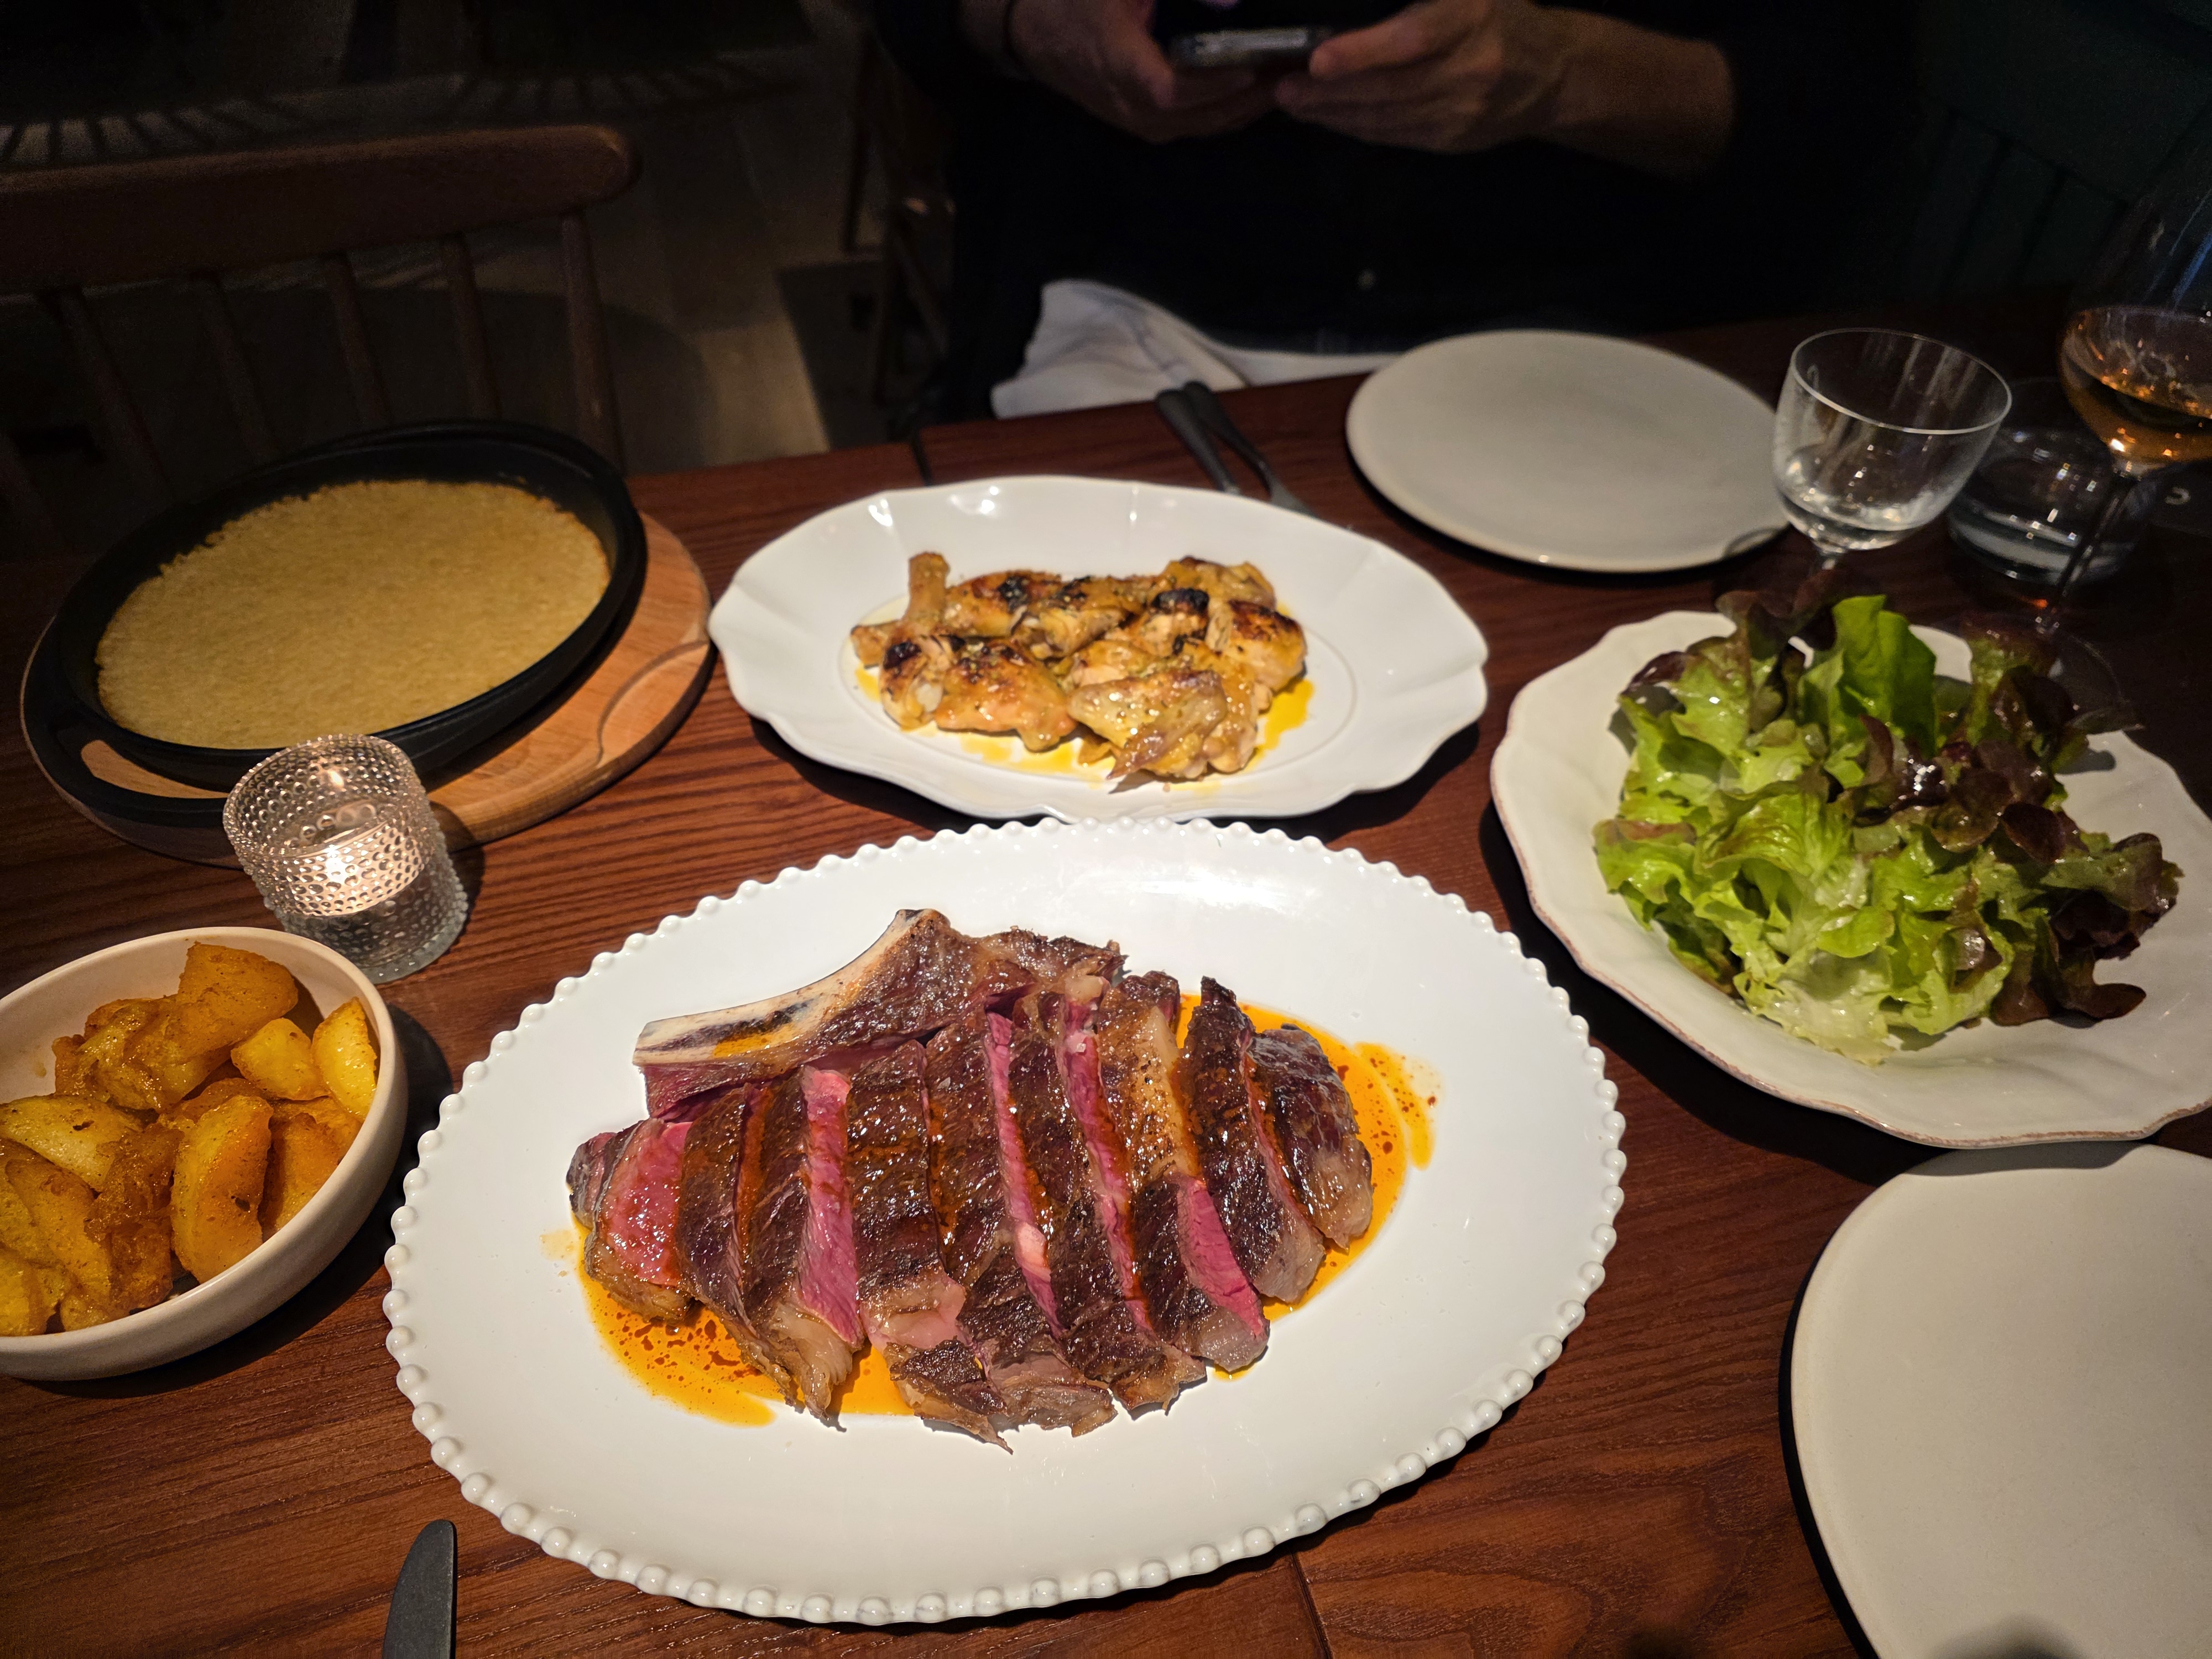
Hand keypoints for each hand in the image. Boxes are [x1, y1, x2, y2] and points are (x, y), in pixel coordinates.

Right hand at [988, 0, 1279, 142]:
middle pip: (1194, 117)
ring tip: (1283, 84)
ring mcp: (1131, 118)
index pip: (1169, 90)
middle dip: (1247, 99)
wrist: (1031, 27)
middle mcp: (1125, 102)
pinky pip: (1189, 127)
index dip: (1212, 84)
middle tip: (1292, 73)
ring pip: (1196, 127)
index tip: (1254, 66)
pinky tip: (1252, 96)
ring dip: (1242, 110)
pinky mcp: (1138, 121)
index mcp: (1115, 61)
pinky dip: (1224, 114)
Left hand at [1274, 0, 1577, 153]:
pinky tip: (1327, 115)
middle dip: (1329, 90)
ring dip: (1332, 113)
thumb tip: (1357, 8)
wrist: (1553, 74)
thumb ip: (1423, 1)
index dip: (1362, 52)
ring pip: (1384, 117)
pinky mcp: (1451, 140)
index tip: (1319, 58)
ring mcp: (1461, 111)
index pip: (1411, 40)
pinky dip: (1355, 126)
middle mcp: (1470, 69)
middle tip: (1284, 86)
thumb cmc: (1500, 15)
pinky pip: (1392, 135)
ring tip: (1293, 101)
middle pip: (1387, 87)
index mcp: (1472, 18)